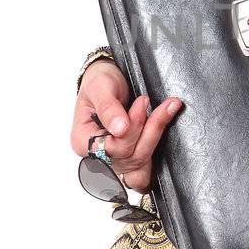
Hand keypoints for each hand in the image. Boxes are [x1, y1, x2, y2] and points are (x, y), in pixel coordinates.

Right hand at [70, 59, 183, 192]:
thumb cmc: (98, 83)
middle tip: (150, 101)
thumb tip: (120, 129)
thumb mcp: (99, 87)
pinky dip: (157, 148)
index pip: (112, 149)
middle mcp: (98, 156)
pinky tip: (162, 127)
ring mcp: (116, 160)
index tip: (141, 103)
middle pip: (131, 157)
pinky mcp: (131, 158)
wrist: (107, 80)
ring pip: (142, 162)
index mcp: (83, 142)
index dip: (132, 128)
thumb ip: (108, 108)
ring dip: (156, 134)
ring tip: (166, 109)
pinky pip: (147, 168)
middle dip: (148, 128)